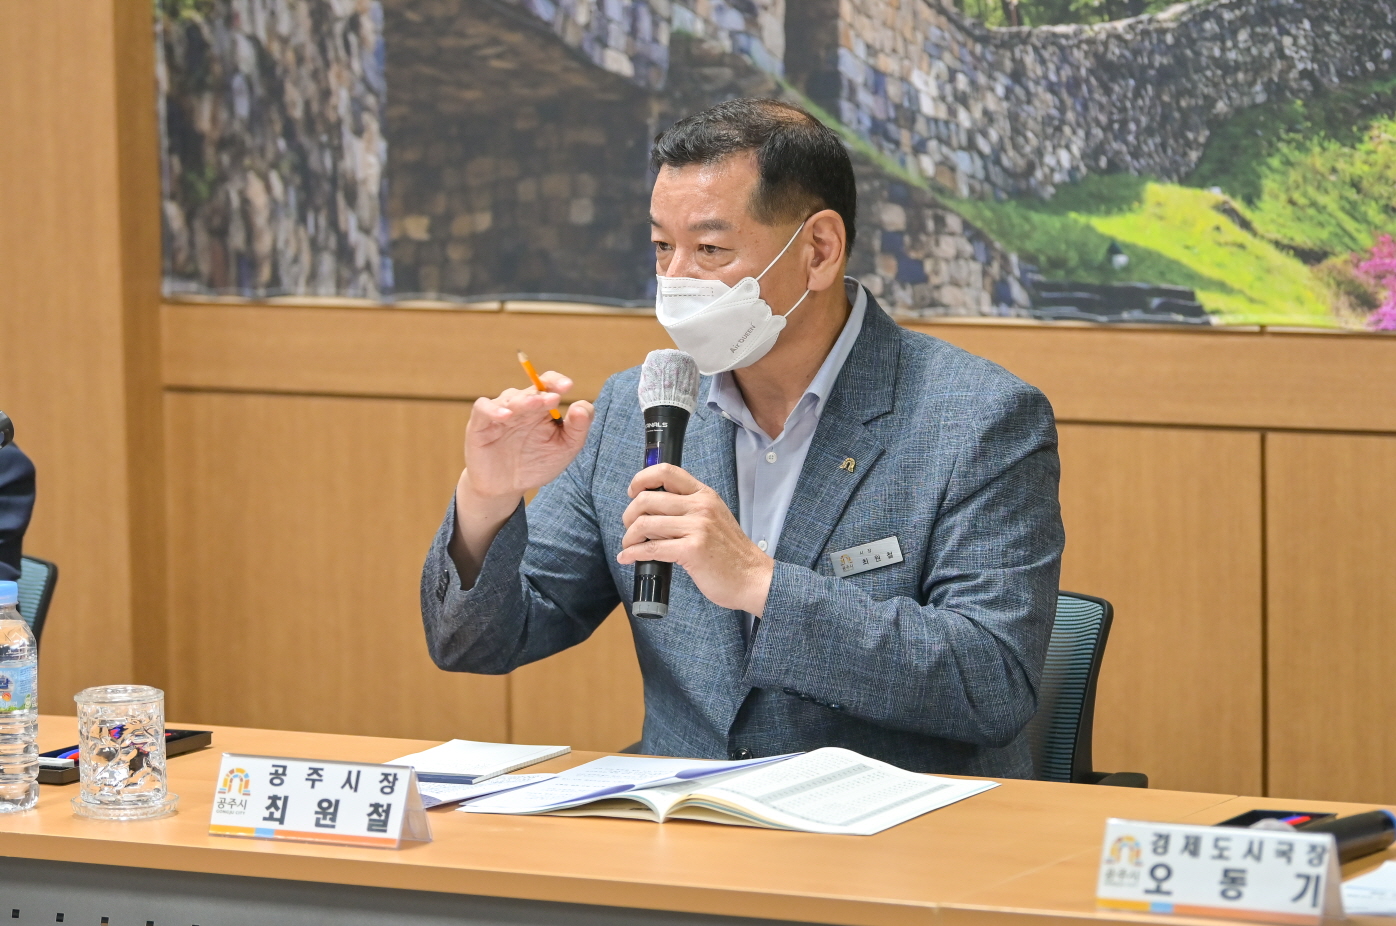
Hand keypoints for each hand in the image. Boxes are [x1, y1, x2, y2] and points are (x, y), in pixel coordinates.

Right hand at [461, 371, 592, 502]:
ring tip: (535, 404)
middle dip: (543, 393)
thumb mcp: (565, 448)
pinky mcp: (480, 425)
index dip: (556, 381)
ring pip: (510, 398)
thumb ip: (578, 427)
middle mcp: (521, 406)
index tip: (569, 386)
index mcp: (541, 408)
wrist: (507, 487)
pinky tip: (506, 416)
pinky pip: (483, 409)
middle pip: (531, 391)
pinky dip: (493, 409)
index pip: (547, 384)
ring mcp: (500, 414)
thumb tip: (582, 406)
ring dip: (523, 400)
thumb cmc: (537, 464)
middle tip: (554, 398)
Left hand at [616, 464, 773, 614]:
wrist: (753, 578)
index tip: (633, 491)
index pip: (666, 471)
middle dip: (629, 515)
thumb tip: (653, 510)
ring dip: (629, 537)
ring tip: (629, 546)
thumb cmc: (731, 553)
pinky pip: (651, 548)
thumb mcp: (714, 518)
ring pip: (644, 523)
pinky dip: (633, 553)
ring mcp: (697, 527)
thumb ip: (689, 508)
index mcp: (704, 495)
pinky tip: (628, 558)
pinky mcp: (691, 550)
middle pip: (647, 499)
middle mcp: (700, 506)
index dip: (642, 478)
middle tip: (629, 528)